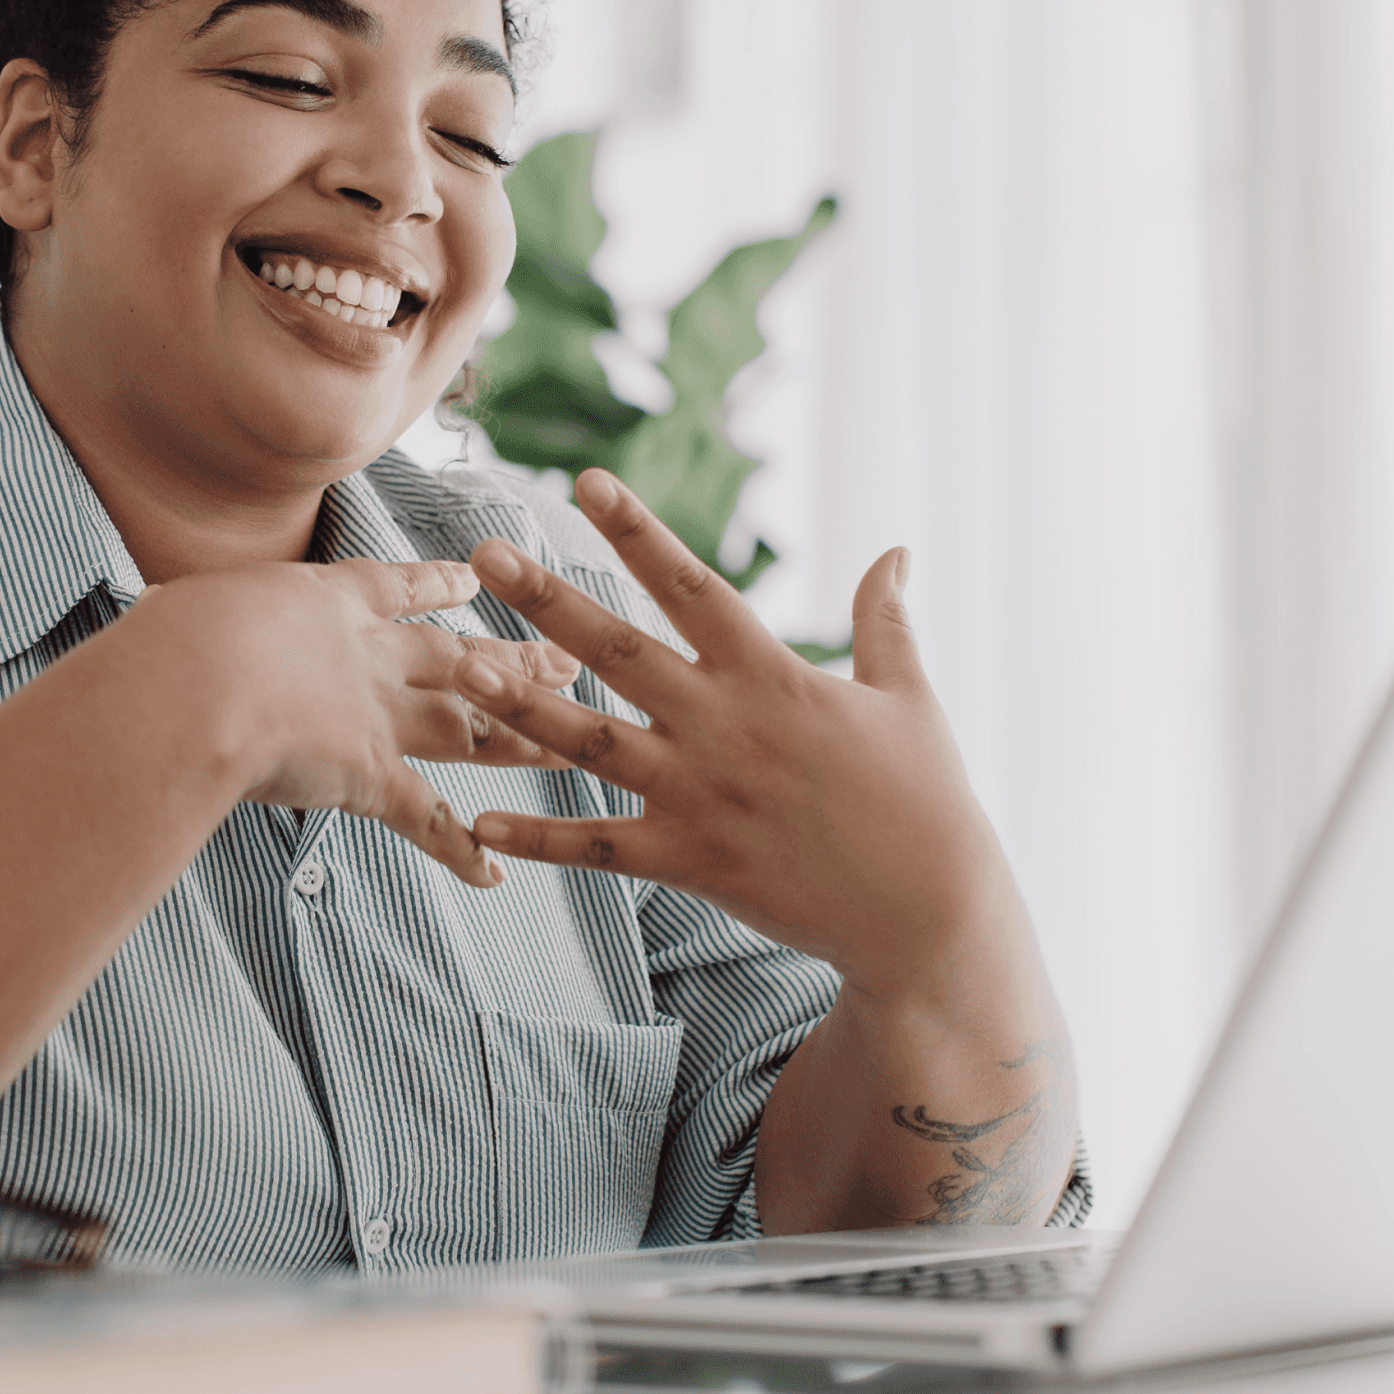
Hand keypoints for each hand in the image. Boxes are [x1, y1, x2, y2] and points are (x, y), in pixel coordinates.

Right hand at [140, 559, 578, 889]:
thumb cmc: (168, 643)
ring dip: (522, 741)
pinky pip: (427, 819)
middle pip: (459, 657)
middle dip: (514, 663)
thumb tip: (149, 613)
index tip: (470, 581)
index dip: (436, 586)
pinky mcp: (369, 773)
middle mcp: (366, 653)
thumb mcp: (180, 614)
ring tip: (573, 747)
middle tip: (566, 662)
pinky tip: (494, 874)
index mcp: (322, 602)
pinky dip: (459, 850)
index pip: (393, 589)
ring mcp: (377, 713)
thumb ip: (187, 623)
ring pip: (470, 726)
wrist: (195, 683)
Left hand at [451, 471, 1026, 1005]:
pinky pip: (599, 848)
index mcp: (772, 675)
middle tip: (485, 552)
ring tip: (465, 667)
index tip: (587, 480)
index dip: (637, 531)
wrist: (928, 912)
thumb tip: (897, 549)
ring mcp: (700, 796)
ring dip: (522, 705)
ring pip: (590, 742)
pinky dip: (539, 838)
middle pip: (619, 649)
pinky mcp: (689, 862)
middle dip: (546, 599)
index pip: (690, 585)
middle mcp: (724, 726)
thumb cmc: (925, 797)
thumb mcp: (909, 695)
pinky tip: (480, 821)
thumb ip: (884, 618)